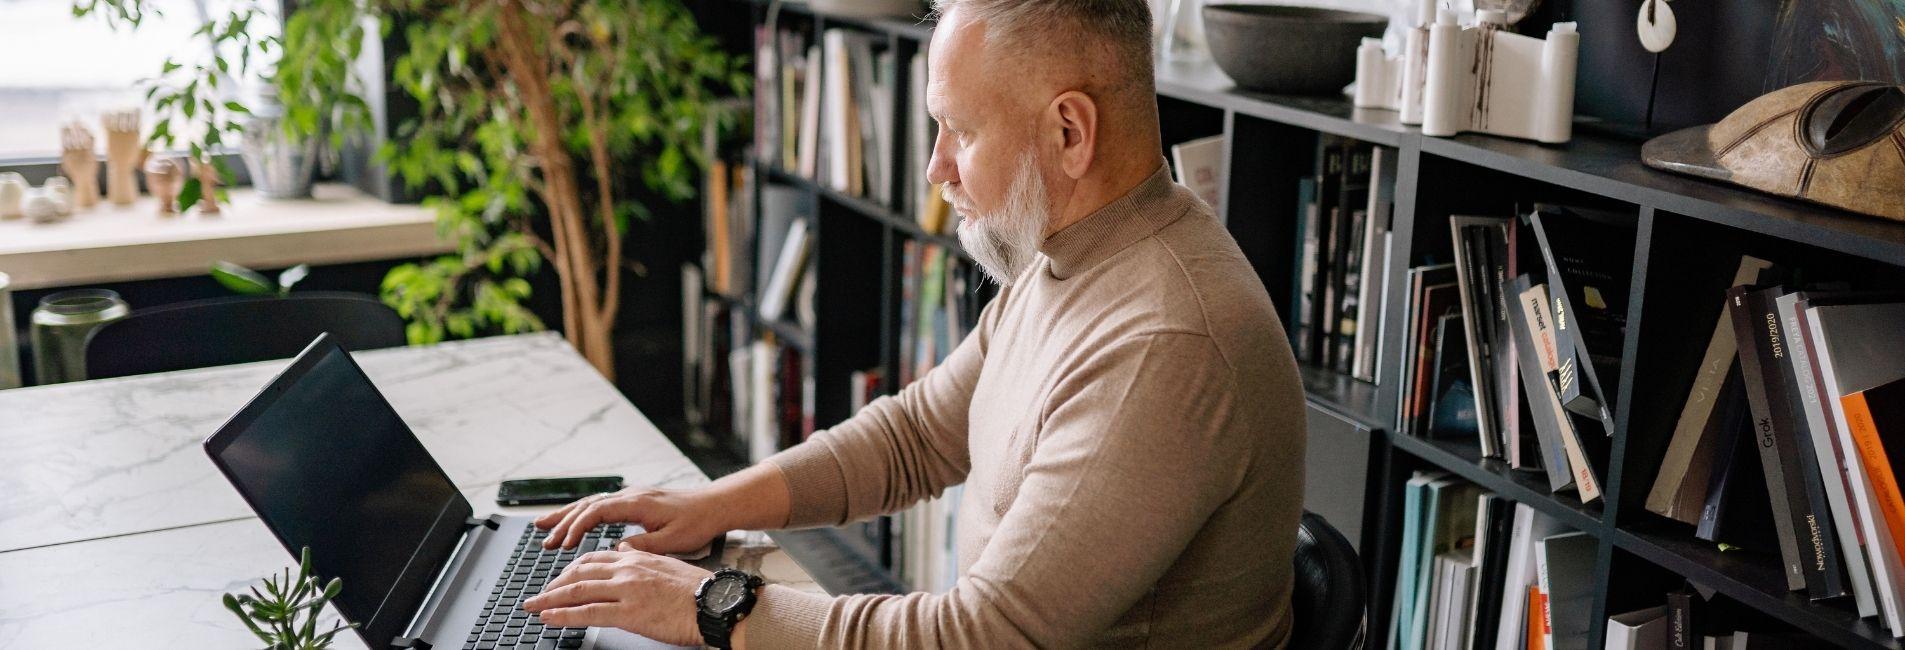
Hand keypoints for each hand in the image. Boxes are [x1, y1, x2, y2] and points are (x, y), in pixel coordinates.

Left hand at [522, 549, 709, 646]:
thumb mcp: (668, 567)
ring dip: (549, 599)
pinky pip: (586, 613)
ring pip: (577, 591)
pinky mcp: (628, 612)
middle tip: (538, 595)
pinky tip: (548, 618)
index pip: (594, 559)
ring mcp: (626, 590)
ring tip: (532, 606)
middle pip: (579, 572)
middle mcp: (628, 569)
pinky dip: (562, 615)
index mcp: (638, 558)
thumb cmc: (698, 592)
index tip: (560, 580)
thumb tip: (628, 559)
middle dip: (554, 584)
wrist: (715, 604)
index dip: (572, 570)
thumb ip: (645, 563)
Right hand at [536, 487, 722, 552]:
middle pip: (588, 505)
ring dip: (568, 515)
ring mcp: (632, 496)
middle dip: (562, 521)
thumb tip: (617, 550)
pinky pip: (602, 505)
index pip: (597, 512)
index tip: (565, 544)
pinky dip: (583, 513)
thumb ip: (644, 546)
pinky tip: (573, 521)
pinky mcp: (635, 501)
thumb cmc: (698, 522)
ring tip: (545, 527)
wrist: (715, 505)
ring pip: (592, 503)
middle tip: (543, 537)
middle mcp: (631, 496)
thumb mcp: (673, 540)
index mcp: (637, 503)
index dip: (577, 527)